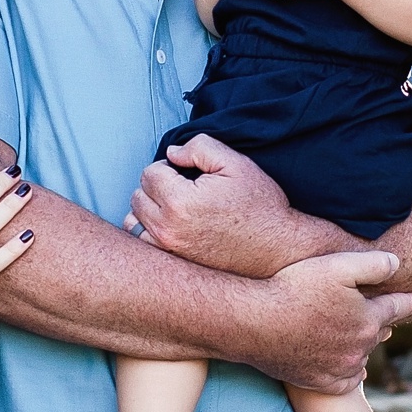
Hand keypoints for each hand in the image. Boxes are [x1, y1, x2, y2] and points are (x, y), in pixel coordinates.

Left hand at [128, 135, 321, 276]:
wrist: (278, 248)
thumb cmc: (260, 206)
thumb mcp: (235, 163)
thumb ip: (199, 147)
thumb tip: (172, 154)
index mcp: (180, 202)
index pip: (149, 173)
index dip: (168, 167)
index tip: (186, 173)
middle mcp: (168, 229)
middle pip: (138, 196)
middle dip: (156, 186)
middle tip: (183, 188)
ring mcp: (169, 250)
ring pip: (133, 221)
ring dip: (148, 209)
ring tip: (174, 207)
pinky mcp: (174, 264)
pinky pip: (143, 244)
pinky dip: (149, 232)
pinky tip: (171, 226)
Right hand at [247, 249, 411, 394]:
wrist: (255, 324)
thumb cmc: (293, 288)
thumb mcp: (336, 265)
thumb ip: (373, 263)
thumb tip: (398, 264)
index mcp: (369, 320)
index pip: (398, 308)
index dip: (410, 301)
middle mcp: (360, 349)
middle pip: (379, 333)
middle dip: (382, 322)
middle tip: (383, 316)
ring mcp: (339, 368)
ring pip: (362, 356)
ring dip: (362, 346)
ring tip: (356, 335)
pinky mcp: (319, 381)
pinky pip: (345, 381)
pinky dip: (349, 373)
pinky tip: (349, 366)